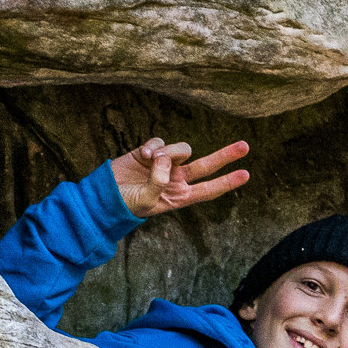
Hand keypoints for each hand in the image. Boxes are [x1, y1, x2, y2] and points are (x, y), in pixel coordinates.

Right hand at [109, 137, 250, 218]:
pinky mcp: (150, 153)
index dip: (227, 182)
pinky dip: (154, 147)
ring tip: (151, 162)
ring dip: (168, 153)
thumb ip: (158, 181)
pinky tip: (143, 156)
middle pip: (206, 165)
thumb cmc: (125, 204)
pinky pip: (160, 143)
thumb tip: (165, 159)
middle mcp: (177, 179)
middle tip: (245, 146)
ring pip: (181, 150)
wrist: (101, 196)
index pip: (209, 189)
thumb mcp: (145, 200)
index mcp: (180, 196)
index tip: (245, 175)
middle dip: (225, 155)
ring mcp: (164, 165)